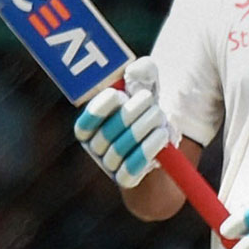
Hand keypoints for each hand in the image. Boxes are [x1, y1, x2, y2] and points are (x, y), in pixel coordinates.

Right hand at [74, 57, 176, 187]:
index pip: (85, 123)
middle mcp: (96, 147)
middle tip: (150, 100)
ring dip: (143, 130)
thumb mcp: (146, 87)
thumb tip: (137, 69)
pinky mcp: (126, 180)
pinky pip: (131, 170)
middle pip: (107, 134)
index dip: (98, 110)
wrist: (162, 143)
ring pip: (121, 150)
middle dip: (130, 115)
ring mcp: (110, 165)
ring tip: (160, 117)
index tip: (117, 94)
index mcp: (90, 126)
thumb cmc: (146, 109)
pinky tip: (162, 136)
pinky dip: (148, 151)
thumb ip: (142, 72)